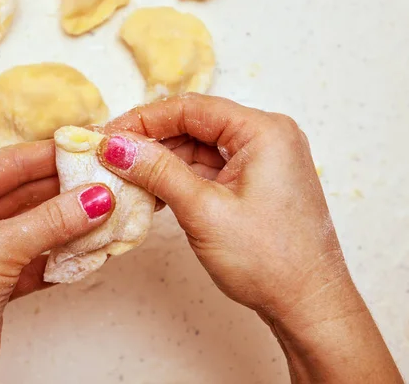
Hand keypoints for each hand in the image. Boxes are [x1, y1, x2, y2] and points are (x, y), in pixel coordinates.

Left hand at [0, 140, 113, 383]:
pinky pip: (35, 257)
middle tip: (105, 183)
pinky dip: (60, 255)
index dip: (49, 156)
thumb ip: (50, 221)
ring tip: (106, 214)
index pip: (6, 164)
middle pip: (23, 194)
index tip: (87, 149)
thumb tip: (94, 198)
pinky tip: (88, 250)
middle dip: (64, 192)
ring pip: (32, 226)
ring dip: (67, 225)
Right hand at [100, 93, 401, 382]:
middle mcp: (266, 138)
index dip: (144, 120)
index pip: (191, 108)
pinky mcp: (254, 184)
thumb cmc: (269, 261)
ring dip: (161, 164)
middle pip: (194, 126)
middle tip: (110, 157)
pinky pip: (208, 170)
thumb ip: (157, 171)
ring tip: (124, 179)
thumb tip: (116, 145)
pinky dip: (179, 180)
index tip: (108, 135)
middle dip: (150, 142)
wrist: (307, 306)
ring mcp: (261, 162)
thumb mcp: (204, 211)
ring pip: (198, 149)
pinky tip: (152, 193)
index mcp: (264, 131)